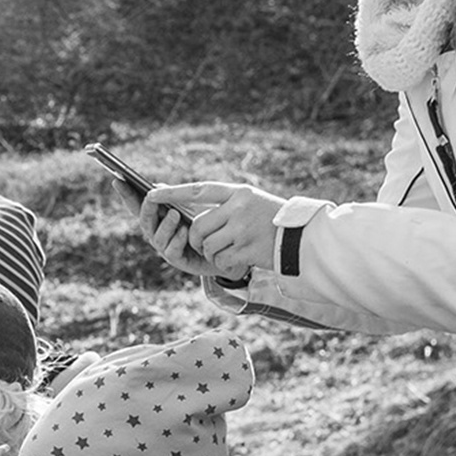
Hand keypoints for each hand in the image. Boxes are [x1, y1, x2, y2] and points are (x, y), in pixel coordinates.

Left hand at [142, 182, 282, 281]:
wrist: (304, 240)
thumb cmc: (274, 222)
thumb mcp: (252, 202)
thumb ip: (225, 204)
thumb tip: (186, 204)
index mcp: (240, 193)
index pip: (198, 190)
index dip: (173, 193)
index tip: (150, 194)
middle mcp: (240, 208)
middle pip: (198, 226)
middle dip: (196, 239)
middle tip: (207, 244)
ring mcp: (243, 229)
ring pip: (206, 245)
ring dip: (212, 253)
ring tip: (231, 250)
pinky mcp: (246, 250)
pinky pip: (219, 260)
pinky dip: (224, 264)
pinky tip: (239, 260)